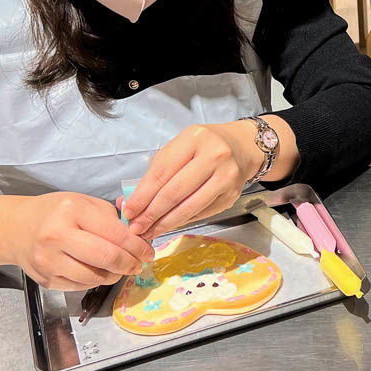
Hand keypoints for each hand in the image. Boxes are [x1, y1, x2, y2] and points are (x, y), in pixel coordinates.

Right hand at [4, 192, 153, 291]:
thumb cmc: (57, 213)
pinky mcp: (46, 280)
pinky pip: (81, 286)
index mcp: (72, 212)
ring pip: (95, 277)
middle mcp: (57, 236)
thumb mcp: (85, 203)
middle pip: (106, 258)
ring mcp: (49, 261)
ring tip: (122, 268)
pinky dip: (96, 280)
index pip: (115, 234)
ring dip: (115, 275)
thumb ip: (112, 219)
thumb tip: (139, 238)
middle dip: (130, 263)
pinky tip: (100, 271)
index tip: (148, 252)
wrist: (17, 228)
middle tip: (139, 264)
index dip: (138, 246)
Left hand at [124, 122, 261, 237]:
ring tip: (149, 231)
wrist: (242, 146)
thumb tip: (135, 202)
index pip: (162, 172)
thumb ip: (159, 170)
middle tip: (136, 227)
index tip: (129, 210)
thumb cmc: (205, 146)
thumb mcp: (181, 146)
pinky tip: (170, 225)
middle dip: (151, 213)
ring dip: (165, 223)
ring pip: (189, 207)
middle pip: (175, 192)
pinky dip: (182, 221)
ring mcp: (226, 177)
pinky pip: (201, 213)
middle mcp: (215, 156)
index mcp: (195, 139)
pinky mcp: (232, 195)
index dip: (143, 195)